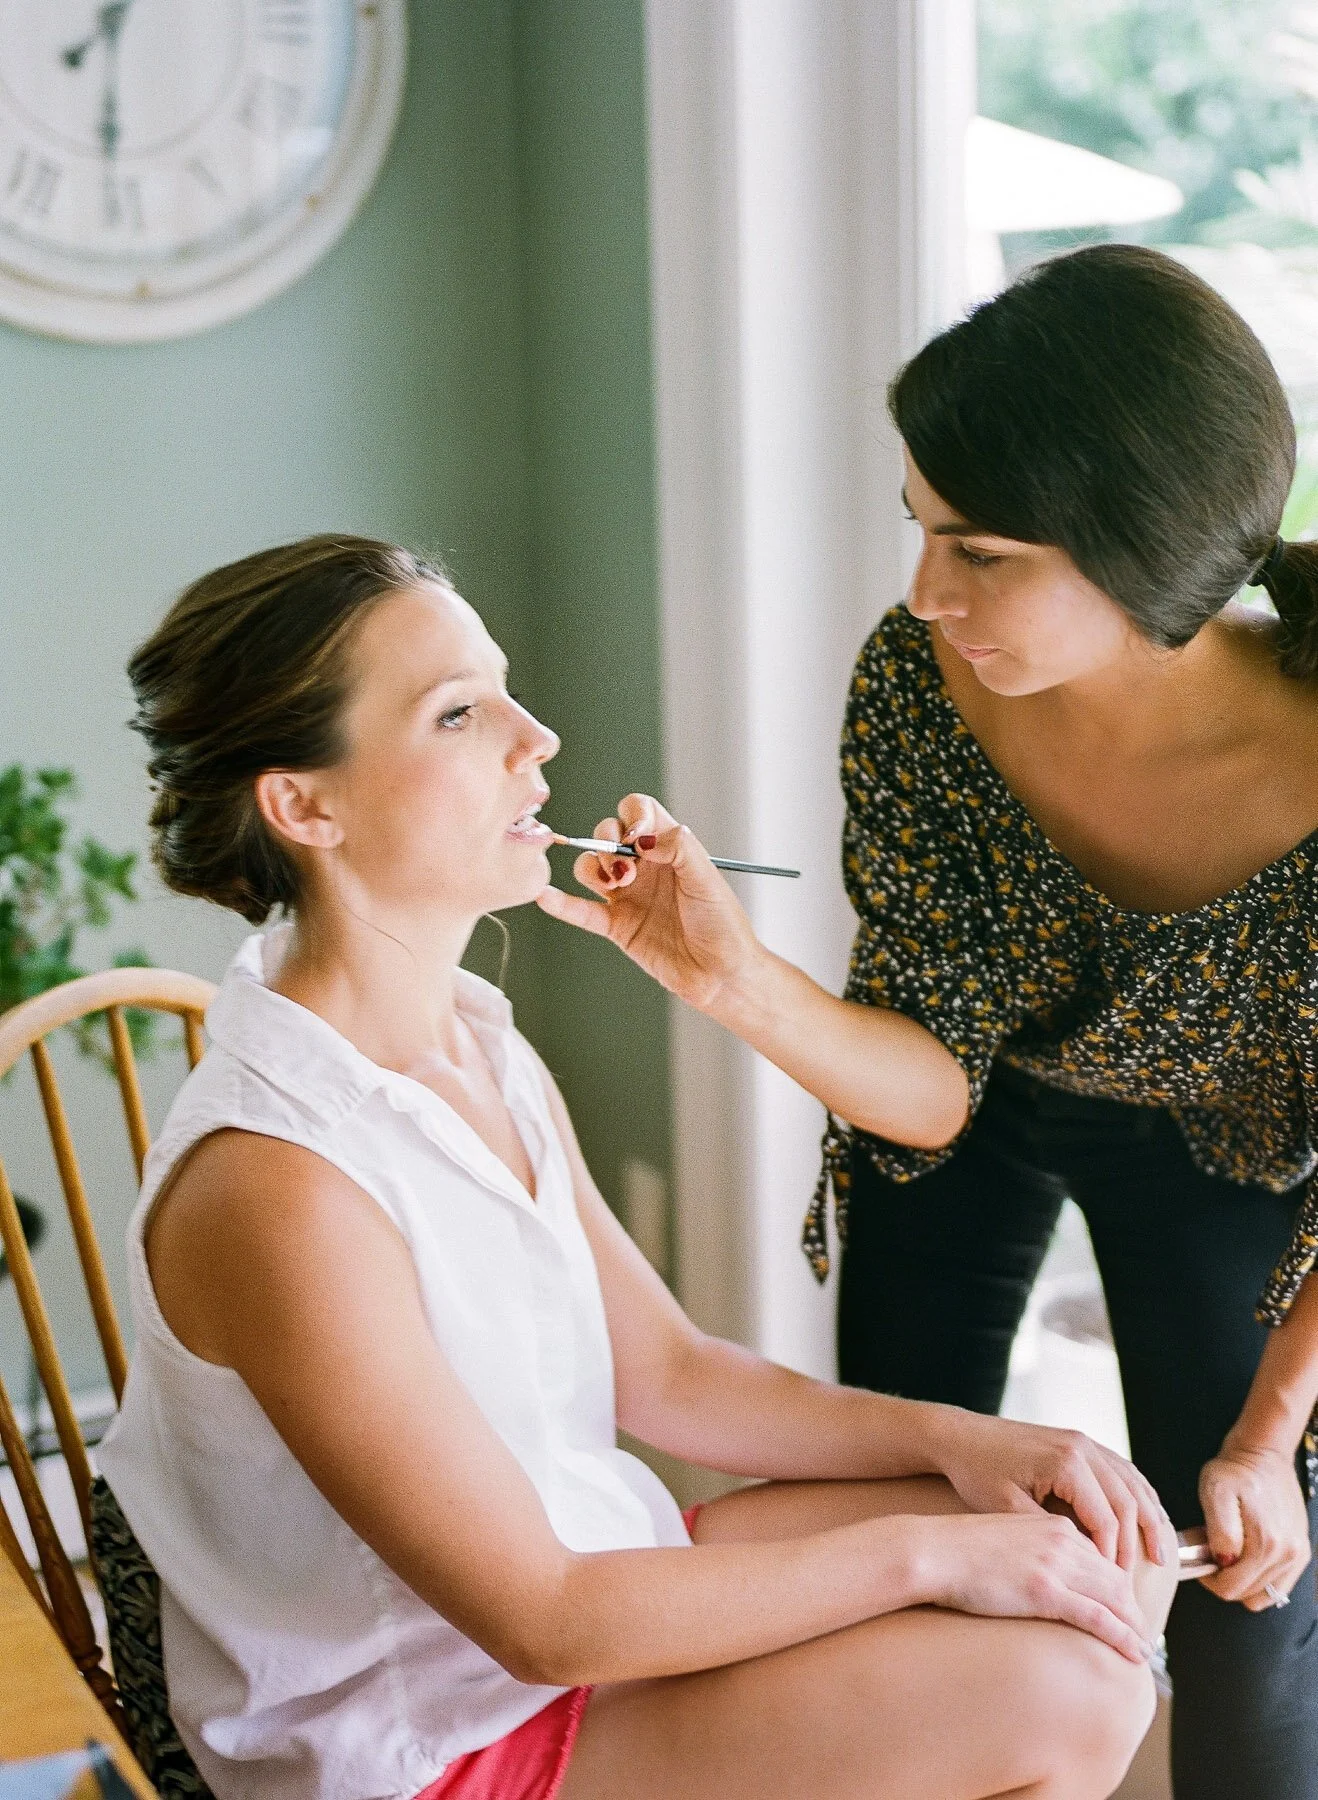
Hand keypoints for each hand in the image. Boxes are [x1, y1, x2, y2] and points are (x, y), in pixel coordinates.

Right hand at [536, 794, 762, 1012]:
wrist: (722, 975)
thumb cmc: (724, 925)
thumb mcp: (707, 878)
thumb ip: (679, 847)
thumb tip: (642, 836)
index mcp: (670, 849)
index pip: (639, 812)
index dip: (632, 817)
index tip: (636, 837)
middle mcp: (646, 868)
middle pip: (607, 835)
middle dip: (607, 844)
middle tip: (625, 871)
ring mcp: (629, 896)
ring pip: (590, 868)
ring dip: (593, 869)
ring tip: (614, 886)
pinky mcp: (617, 926)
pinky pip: (582, 911)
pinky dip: (562, 904)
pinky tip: (547, 897)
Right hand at [911, 1510, 1154, 1663]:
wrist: (934, 1550)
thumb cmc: (959, 1548)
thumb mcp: (1006, 1538)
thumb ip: (1033, 1550)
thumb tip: (1041, 1576)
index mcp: (1053, 1525)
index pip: (1101, 1554)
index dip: (1118, 1583)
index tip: (1124, 1605)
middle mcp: (1061, 1540)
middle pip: (1115, 1576)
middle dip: (1133, 1606)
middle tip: (1143, 1630)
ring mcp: (1055, 1565)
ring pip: (1114, 1597)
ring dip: (1135, 1625)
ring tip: (1144, 1647)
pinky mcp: (1046, 1591)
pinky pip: (1098, 1617)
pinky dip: (1123, 1636)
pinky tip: (1135, 1651)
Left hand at [933, 1408, 1170, 1572]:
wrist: (960, 1435)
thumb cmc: (977, 1472)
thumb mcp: (1007, 1509)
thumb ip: (1048, 1534)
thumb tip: (1085, 1565)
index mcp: (1066, 1463)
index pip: (1106, 1519)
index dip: (1112, 1557)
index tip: (1112, 1590)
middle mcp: (1082, 1447)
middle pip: (1128, 1502)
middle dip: (1136, 1544)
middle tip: (1137, 1583)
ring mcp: (1084, 1441)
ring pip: (1133, 1483)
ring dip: (1149, 1519)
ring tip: (1161, 1556)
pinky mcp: (1080, 1441)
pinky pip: (1122, 1470)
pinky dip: (1139, 1496)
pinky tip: (1147, 1519)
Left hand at [1199, 1443, 1311, 1608]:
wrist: (1263, 1453)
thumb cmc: (1235, 1471)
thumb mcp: (1215, 1493)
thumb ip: (1220, 1532)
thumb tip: (1224, 1562)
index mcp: (1265, 1544)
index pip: (1231, 1589)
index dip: (1209, 1579)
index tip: (1202, 1560)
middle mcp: (1287, 1554)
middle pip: (1247, 1594)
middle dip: (1226, 1579)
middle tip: (1215, 1552)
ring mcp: (1297, 1555)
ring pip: (1263, 1594)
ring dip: (1244, 1580)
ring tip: (1231, 1552)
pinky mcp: (1301, 1552)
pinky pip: (1279, 1587)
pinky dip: (1261, 1579)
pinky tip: (1248, 1556)